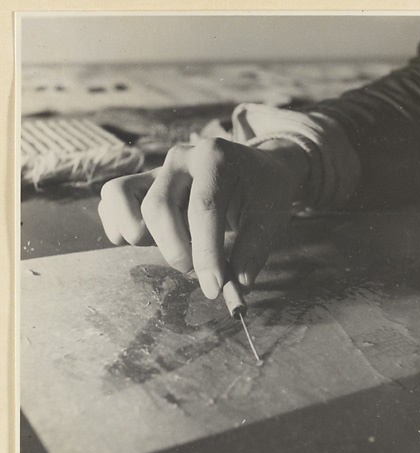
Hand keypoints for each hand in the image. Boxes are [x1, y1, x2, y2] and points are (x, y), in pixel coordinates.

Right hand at [98, 137, 308, 297]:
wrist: (253, 169)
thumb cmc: (262, 193)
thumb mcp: (271, 218)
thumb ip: (253, 252)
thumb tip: (237, 288)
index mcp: (215, 158)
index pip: (203, 208)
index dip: (206, 254)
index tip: (213, 288)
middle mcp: (180, 159)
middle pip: (157, 208)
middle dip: (174, 250)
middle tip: (194, 270)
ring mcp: (155, 169)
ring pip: (121, 200)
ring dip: (142, 235)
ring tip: (173, 244)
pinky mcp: (138, 183)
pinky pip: (109, 204)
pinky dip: (121, 228)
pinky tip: (153, 238)